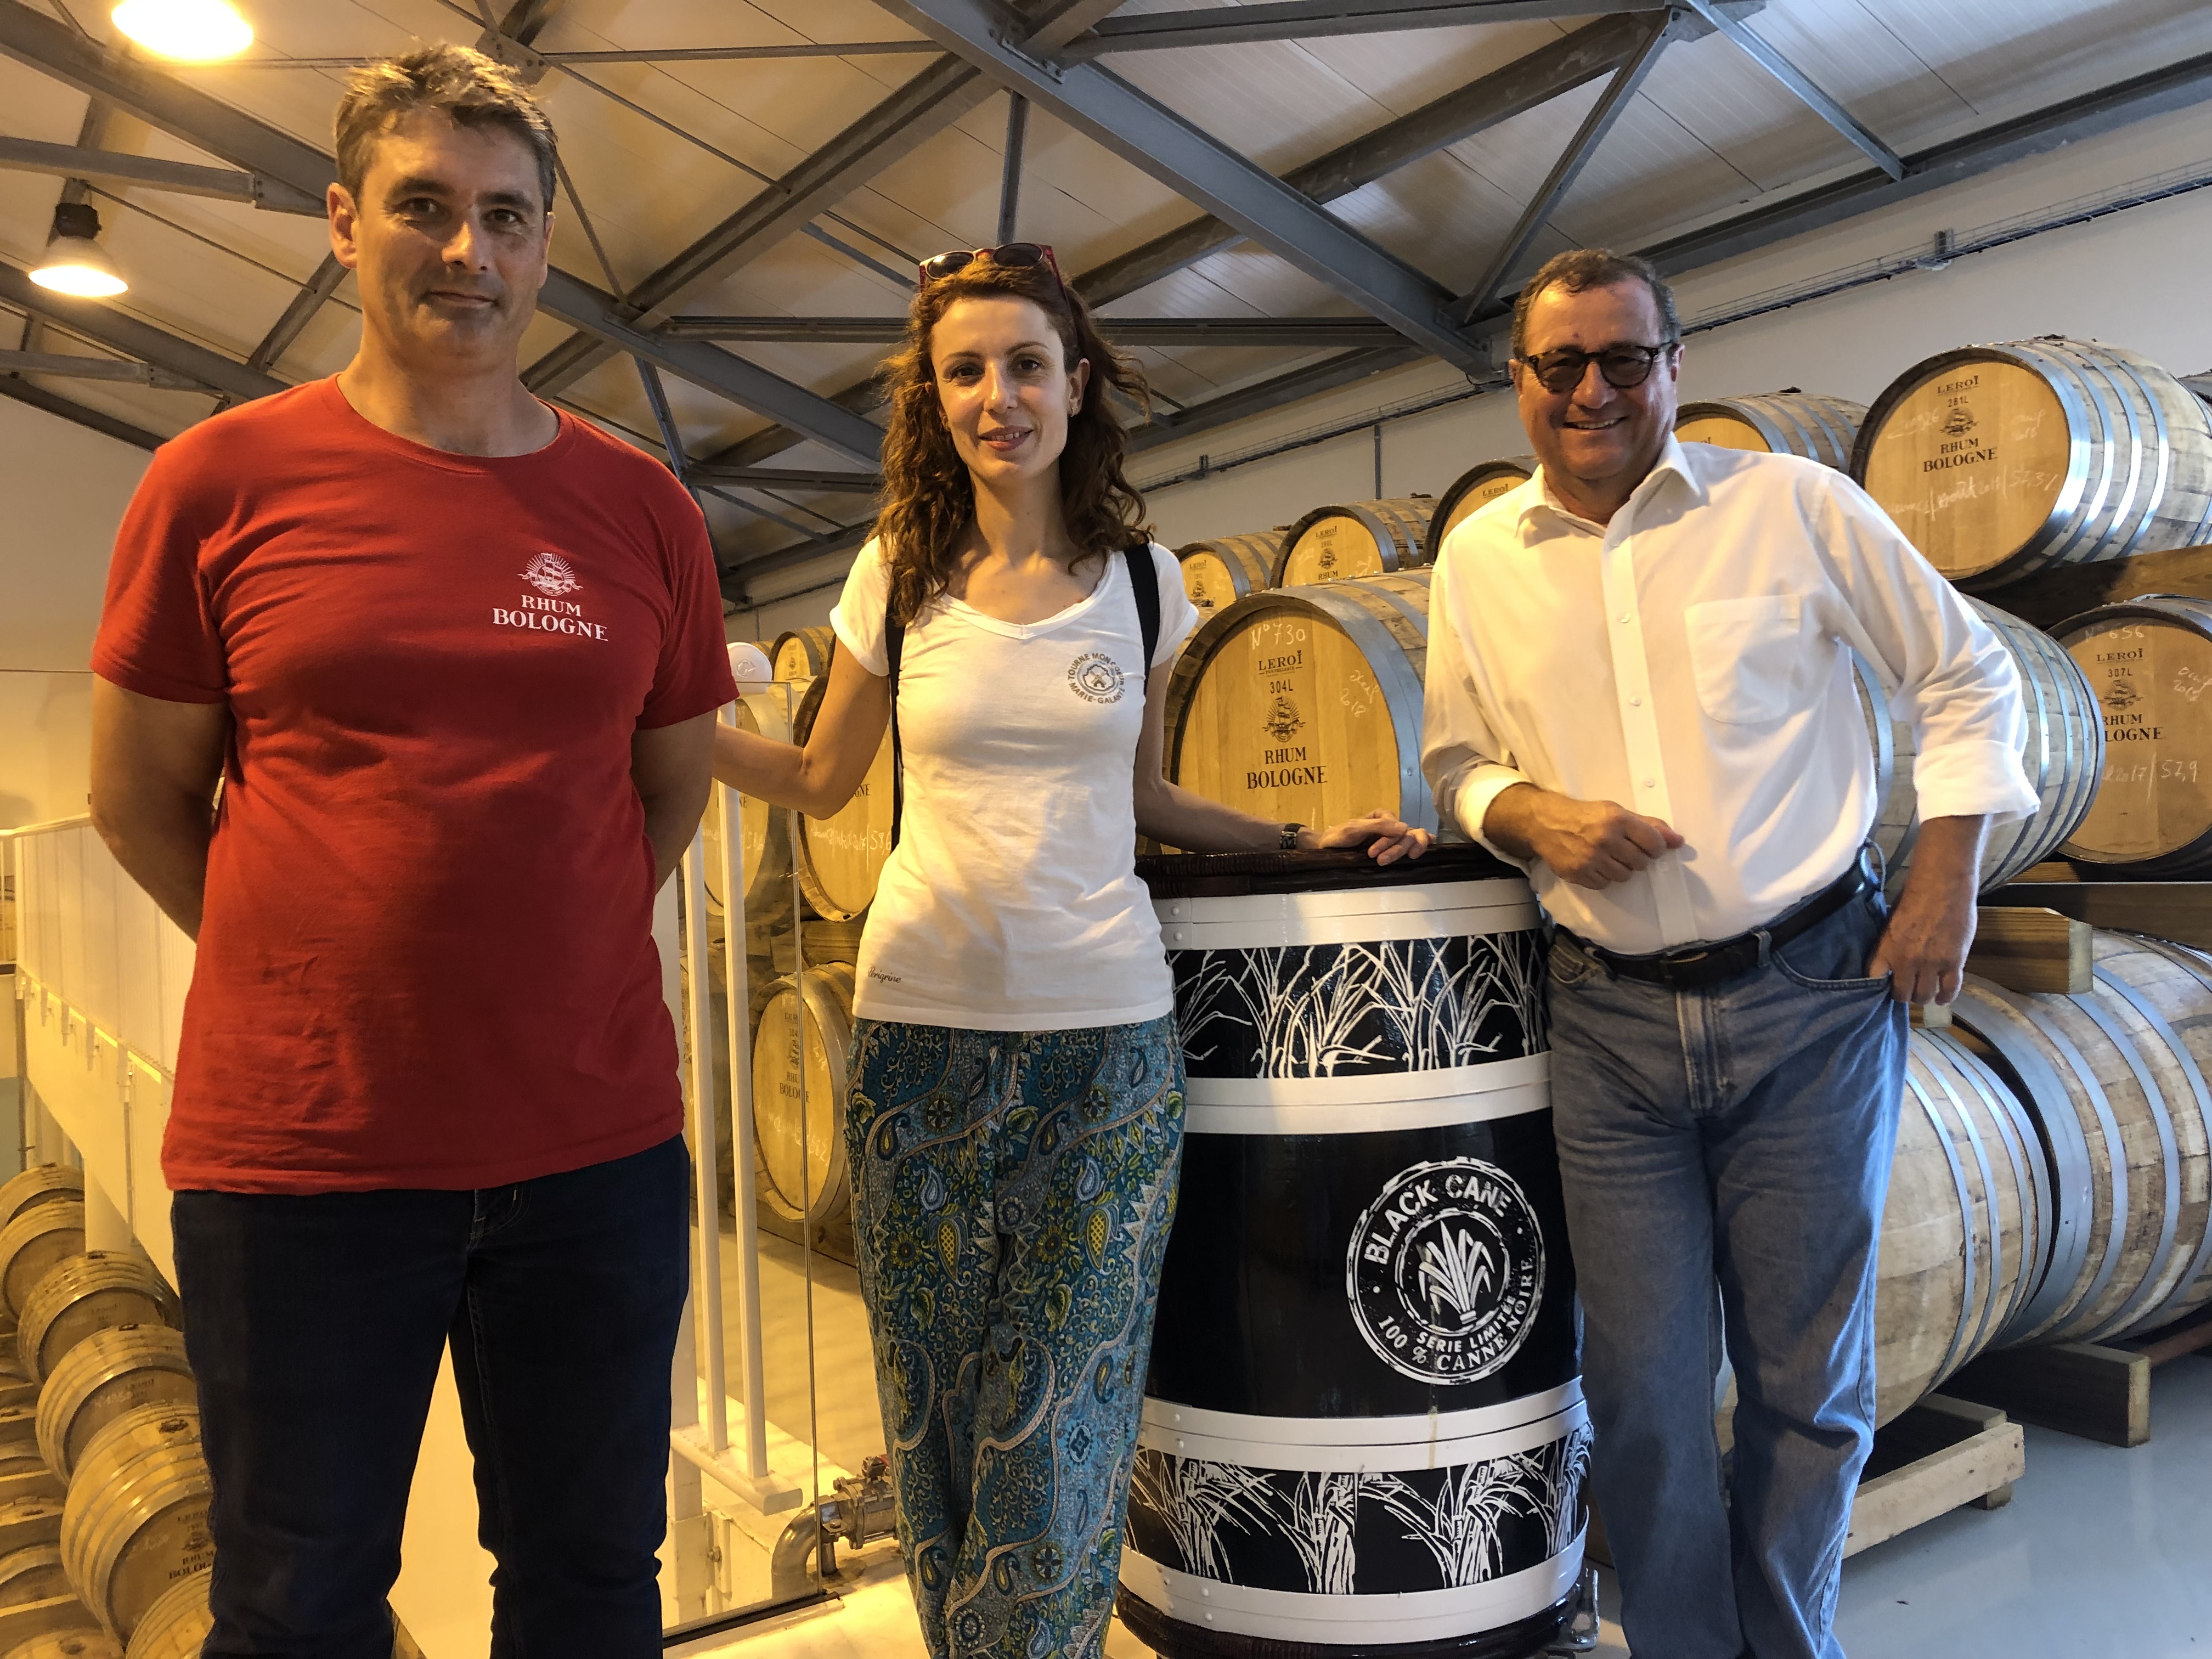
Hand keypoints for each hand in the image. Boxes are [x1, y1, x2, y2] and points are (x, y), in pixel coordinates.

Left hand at [1314, 810, 1431, 866]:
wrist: (1327, 849)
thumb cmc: (1338, 837)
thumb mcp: (1354, 829)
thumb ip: (1377, 827)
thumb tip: (1404, 828)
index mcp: (1383, 816)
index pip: (1398, 828)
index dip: (1389, 841)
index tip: (1372, 854)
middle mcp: (1392, 825)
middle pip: (1408, 834)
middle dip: (1397, 849)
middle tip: (1380, 861)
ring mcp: (1394, 837)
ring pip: (1412, 840)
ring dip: (1401, 852)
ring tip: (1383, 863)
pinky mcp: (1394, 848)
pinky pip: (1412, 845)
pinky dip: (1420, 847)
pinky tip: (1418, 854)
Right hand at [1492, 787, 1683, 888]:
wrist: (1546, 822)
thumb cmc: (1586, 815)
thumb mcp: (1617, 812)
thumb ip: (1649, 826)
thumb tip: (1678, 841)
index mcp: (1618, 820)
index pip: (1654, 843)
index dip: (1656, 848)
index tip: (1649, 847)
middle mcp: (1605, 839)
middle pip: (1641, 863)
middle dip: (1637, 858)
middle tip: (1624, 850)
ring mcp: (1591, 858)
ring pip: (1624, 876)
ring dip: (1621, 869)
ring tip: (1609, 857)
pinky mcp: (1579, 873)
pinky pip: (1605, 884)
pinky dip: (1603, 877)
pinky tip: (1595, 864)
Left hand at [1870, 815, 1986, 1003]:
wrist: (1942, 885)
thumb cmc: (1914, 897)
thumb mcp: (1890, 921)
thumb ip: (1889, 943)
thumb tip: (1887, 959)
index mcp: (1886, 948)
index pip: (1874, 979)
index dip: (1879, 987)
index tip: (1884, 985)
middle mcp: (1906, 961)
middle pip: (1902, 993)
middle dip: (1903, 994)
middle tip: (1907, 990)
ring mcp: (1931, 963)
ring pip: (1924, 995)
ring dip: (1923, 996)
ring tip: (1924, 992)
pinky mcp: (1954, 962)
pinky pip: (1949, 989)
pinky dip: (1945, 997)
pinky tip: (1942, 998)